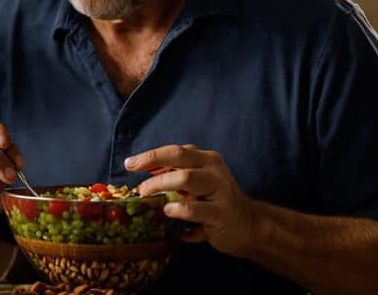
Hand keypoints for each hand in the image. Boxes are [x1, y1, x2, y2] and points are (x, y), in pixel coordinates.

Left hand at [124, 144, 257, 255]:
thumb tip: (143, 168)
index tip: (129, 164)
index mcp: (206, 159)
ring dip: (161, 184)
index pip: (174, 151)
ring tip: (148, 195)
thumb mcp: (197, 183)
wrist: (248, 225)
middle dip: (151, 163)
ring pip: (185, 178)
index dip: (150, 156)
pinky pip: (194, 209)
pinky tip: (169, 212)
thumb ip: (174, 174)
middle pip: (178, 157)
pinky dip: (177, 211)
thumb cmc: (215, 203)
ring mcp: (220, 189)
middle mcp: (214, 169)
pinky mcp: (222, 212)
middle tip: (135, 177)